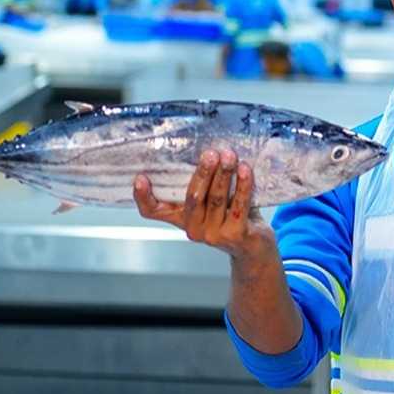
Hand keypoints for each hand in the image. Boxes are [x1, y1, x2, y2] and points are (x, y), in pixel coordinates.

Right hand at [133, 149, 273, 259]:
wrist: (254, 245)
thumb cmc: (231, 215)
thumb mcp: (210, 201)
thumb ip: (202, 183)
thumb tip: (201, 148)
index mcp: (180, 217)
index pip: (153, 211)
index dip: (143, 197)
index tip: (140, 178)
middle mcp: (193, 229)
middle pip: (193, 197)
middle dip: (202, 173)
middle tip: (210, 153)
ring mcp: (213, 234)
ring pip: (216, 199)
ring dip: (223, 174)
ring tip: (229, 155)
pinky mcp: (235, 235)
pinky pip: (239, 206)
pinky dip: (242, 185)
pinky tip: (245, 170)